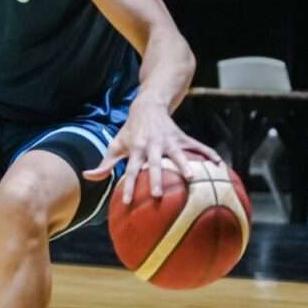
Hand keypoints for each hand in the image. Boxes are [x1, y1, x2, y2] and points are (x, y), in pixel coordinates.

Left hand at [83, 99, 222, 203]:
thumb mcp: (116, 144)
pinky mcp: (183, 137)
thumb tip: (88, 177)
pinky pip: (198, 146)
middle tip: (159, 195)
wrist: (148, 105)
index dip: (129, 186)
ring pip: (178, 154)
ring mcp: (170, 140)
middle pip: (155, 164)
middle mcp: (153, 145)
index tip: (127, 202)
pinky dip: (208, 154)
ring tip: (192, 179)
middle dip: (157, 179)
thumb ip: (105, 164)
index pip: (132, 171)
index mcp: (137, 149)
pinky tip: (220, 165)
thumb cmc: (131, 131)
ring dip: (185, 165)